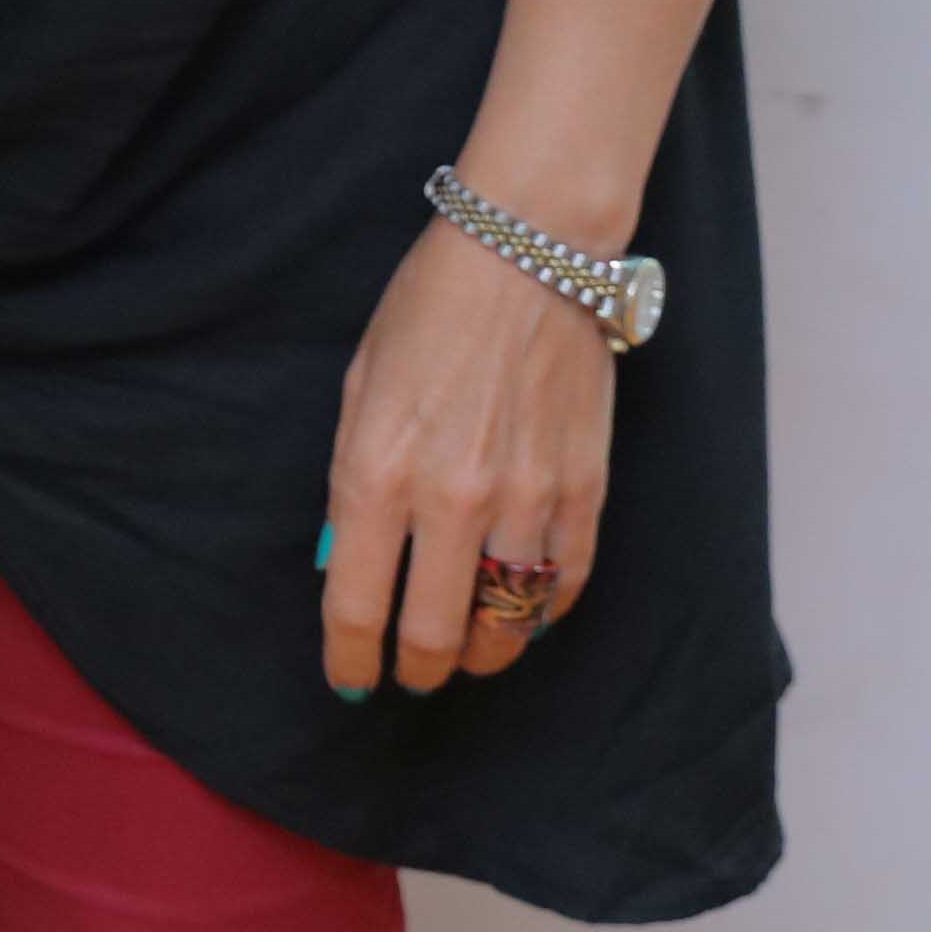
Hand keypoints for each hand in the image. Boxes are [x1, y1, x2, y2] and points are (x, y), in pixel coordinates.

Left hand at [316, 212, 616, 697]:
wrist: (529, 252)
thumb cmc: (429, 311)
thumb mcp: (358, 390)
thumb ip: (353, 482)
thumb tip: (346, 560)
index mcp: (377, 470)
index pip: (355, 604)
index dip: (349, 658)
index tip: (350, 679)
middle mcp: (451, 498)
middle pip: (433, 633)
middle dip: (416, 670)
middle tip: (410, 675)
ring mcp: (526, 498)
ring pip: (506, 621)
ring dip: (481, 651)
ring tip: (467, 651)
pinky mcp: (584, 489)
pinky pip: (564, 583)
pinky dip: (542, 610)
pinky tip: (523, 609)